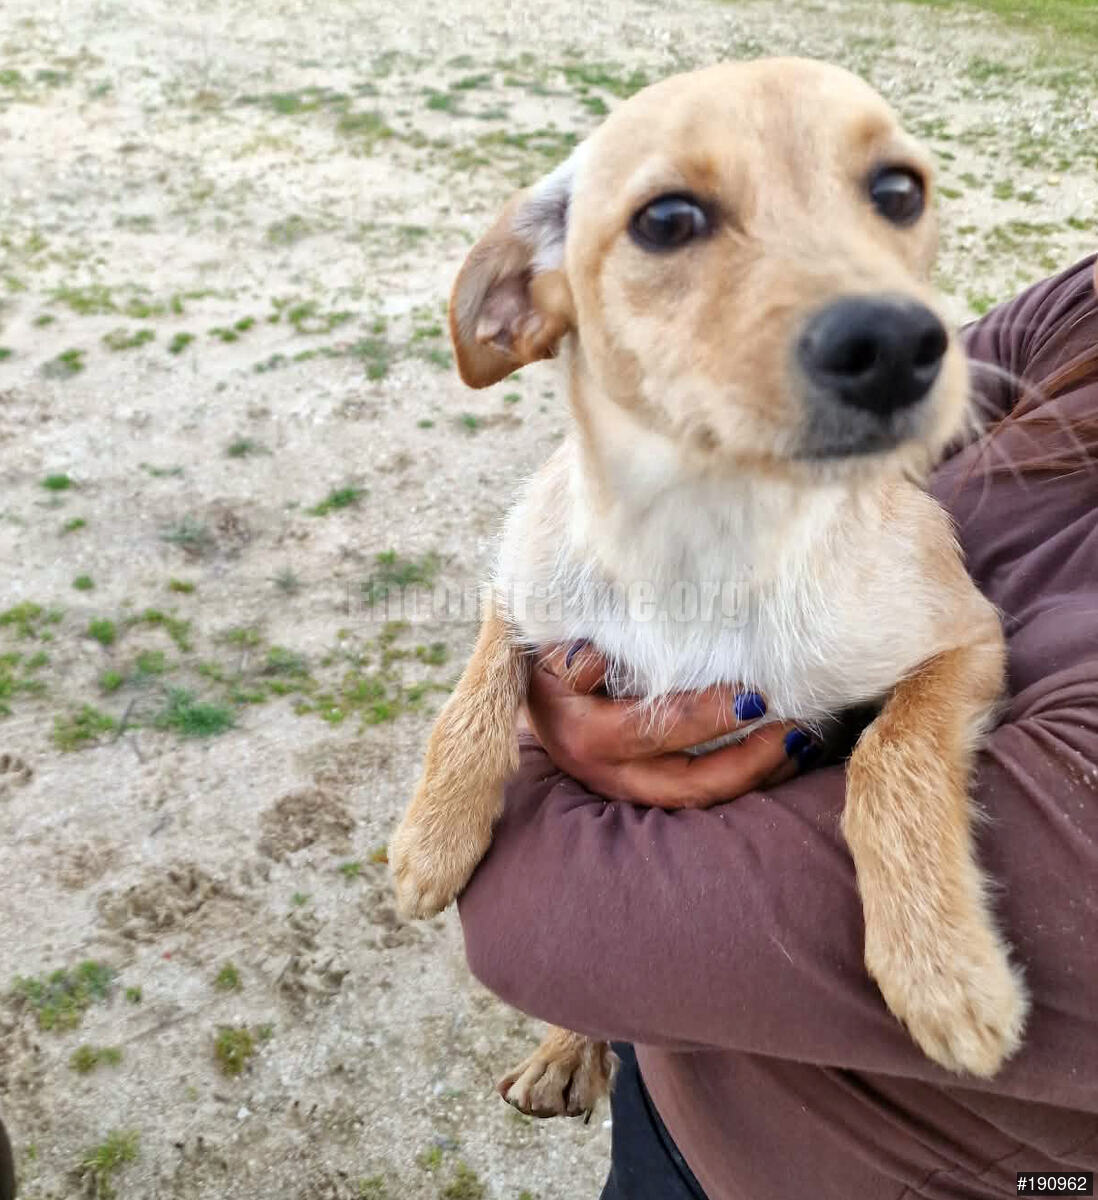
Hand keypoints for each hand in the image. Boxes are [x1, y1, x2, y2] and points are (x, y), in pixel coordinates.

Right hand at [525, 643, 809, 809]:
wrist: (542, 711)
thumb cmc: (556, 674)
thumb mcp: (552, 659)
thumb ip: (574, 658)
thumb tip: (599, 657)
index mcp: (589, 738)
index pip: (655, 730)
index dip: (706, 717)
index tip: (754, 697)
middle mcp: (613, 775)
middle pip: (690, 784)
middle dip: (748, 763)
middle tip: (793, 732)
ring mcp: (634, 792)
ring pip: (703, 800)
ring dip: (758, 777)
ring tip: (802, 745)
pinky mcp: (653, 796)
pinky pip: (706, 797)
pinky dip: (750, 781)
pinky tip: (786, 758)